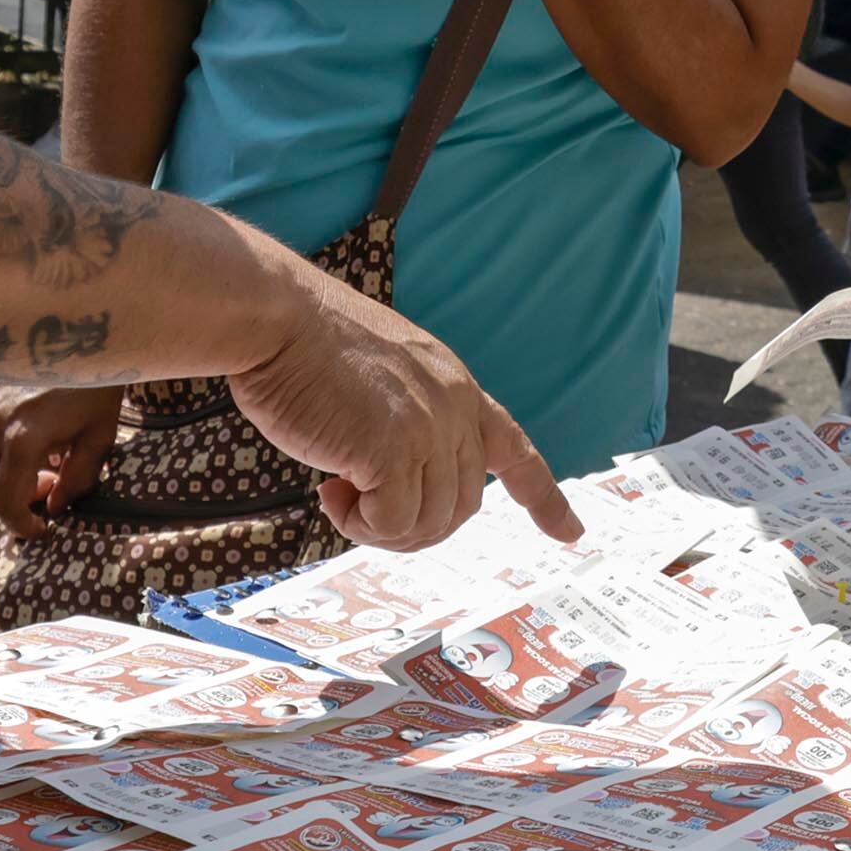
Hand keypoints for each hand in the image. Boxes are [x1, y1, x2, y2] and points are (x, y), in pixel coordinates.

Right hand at [0, 384, 125, 537]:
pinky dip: (1, 448)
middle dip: (13, 500)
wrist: (88, 331)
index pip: (3, 504)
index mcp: (21, 439)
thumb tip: (54, 507)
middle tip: (51, 486)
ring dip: (6, 474)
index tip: (43, 529)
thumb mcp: (99, 437)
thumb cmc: (100, 384)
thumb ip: (76, 481)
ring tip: (48, 458)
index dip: (22, 526)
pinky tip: (36, 434)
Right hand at [224, 264, 583, 551]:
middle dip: (414, 526)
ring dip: (380, 529)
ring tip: (339, 494)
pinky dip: (359, 525)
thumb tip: (403, 488)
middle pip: (462, 506)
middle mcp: (454, 410)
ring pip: (429, 524)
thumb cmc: (310, 346)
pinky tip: (330, 491)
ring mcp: (428, 430)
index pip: (514, 449)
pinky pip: (391, 525)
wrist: (280, 317)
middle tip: (359, 507)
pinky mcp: (393, 452)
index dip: (543, 497)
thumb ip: (411, 420)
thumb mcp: (386, 376)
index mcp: (457, 388)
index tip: (570, 533)